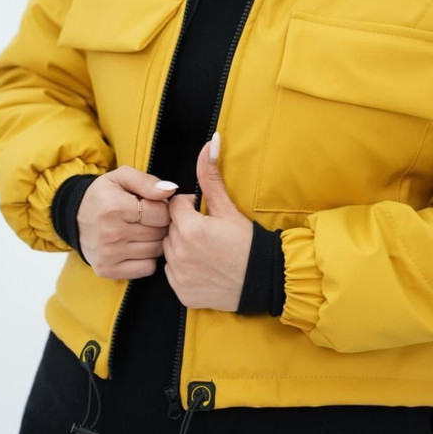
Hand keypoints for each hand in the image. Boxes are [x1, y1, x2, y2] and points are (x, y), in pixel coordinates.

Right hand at [77, 166, 177, 278]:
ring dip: (156, 241)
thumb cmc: (104, 195)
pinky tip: (137, 246)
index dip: (164, 208)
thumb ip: (147, 181)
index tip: (154, 206)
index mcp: (114, 208)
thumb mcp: (122, 177)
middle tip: (149, 219)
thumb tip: (170, 190)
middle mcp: (110, 234)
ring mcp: (108, 255)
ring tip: (143, 230)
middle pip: (160, 233)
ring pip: (156, 251)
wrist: (73, 216)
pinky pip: (147, 268)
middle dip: (161, 224)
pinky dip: (148, 258)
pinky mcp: (107, 270)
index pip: (162, 214)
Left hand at [162, 132, 253, 311]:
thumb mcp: (228, 208)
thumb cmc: (247, 243)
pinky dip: (183, 269)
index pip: (174, 205)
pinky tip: (203, 267)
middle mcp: (180, 253)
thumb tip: (211, 140)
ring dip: (181, 247)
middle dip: (184, 226)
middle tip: (208, 233)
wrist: (264, 280)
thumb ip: (211, 176)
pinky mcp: (182, 293)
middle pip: (169, 228)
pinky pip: (172, 274)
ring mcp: (180, 275)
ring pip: (168, 250)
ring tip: (206, 249)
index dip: (189, 207)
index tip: (206, 214)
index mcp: (190, 228)